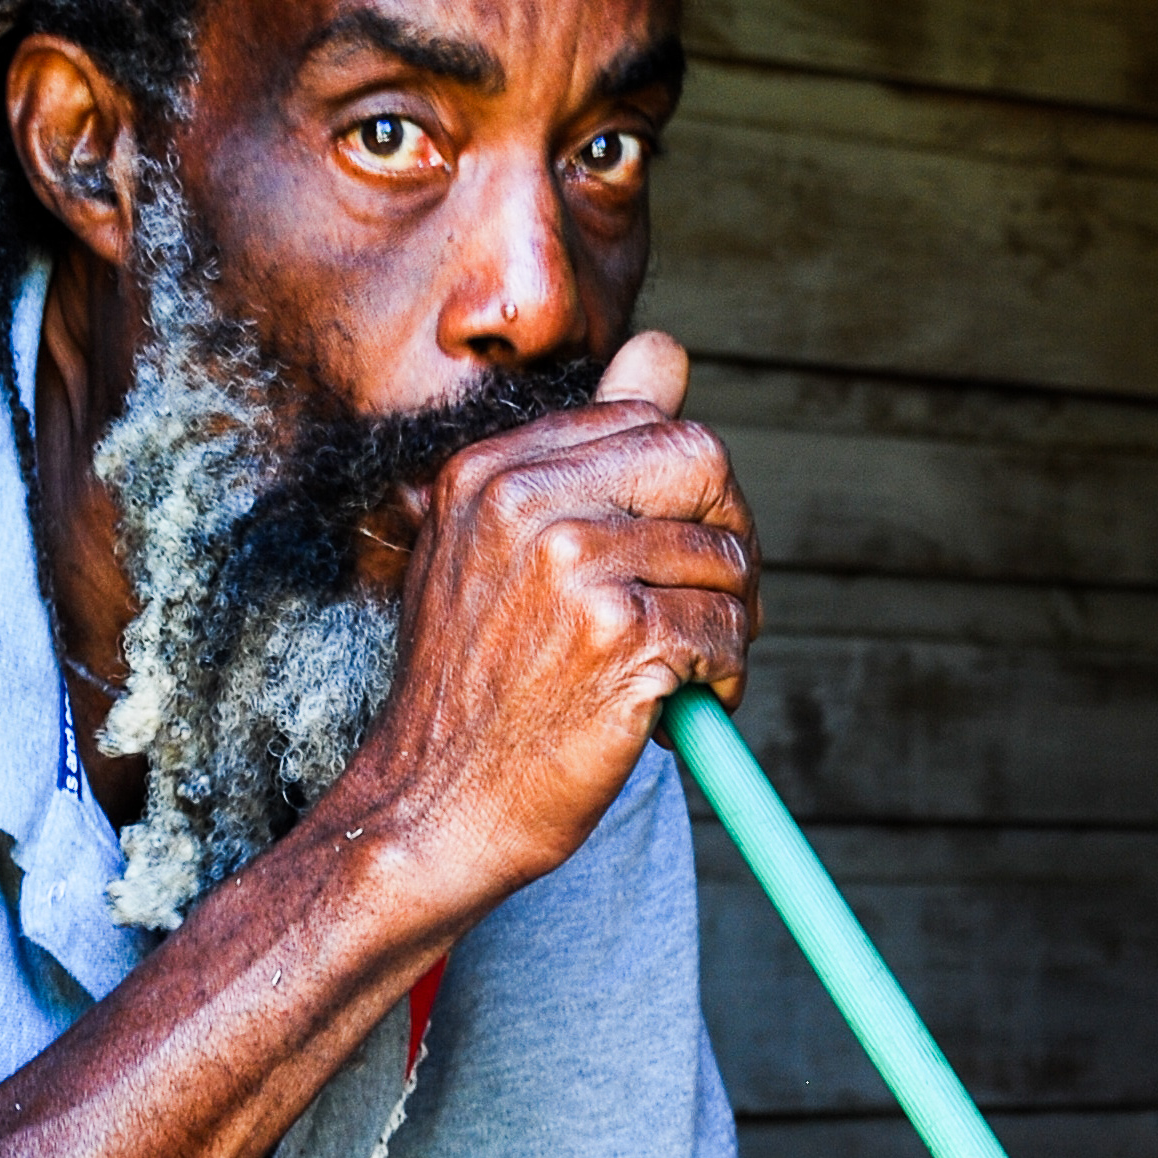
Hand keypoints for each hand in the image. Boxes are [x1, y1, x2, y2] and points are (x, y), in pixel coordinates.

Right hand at [322, 328, 756, 912]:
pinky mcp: (617, 639)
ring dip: (727, 626)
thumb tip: (668, 346)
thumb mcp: (499, 550)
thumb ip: (586, 451)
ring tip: (676, 674)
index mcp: (493, 470)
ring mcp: (572, 567)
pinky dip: (721, 679)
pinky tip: (674, 710)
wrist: (428, 810)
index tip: (672, 559)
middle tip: (707, 608)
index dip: (689, 496)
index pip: (651, 421)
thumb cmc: (475, 692)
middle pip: (704, 462)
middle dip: (730, 538)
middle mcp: (526, 502)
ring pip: (726, 559)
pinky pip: (726, 631)